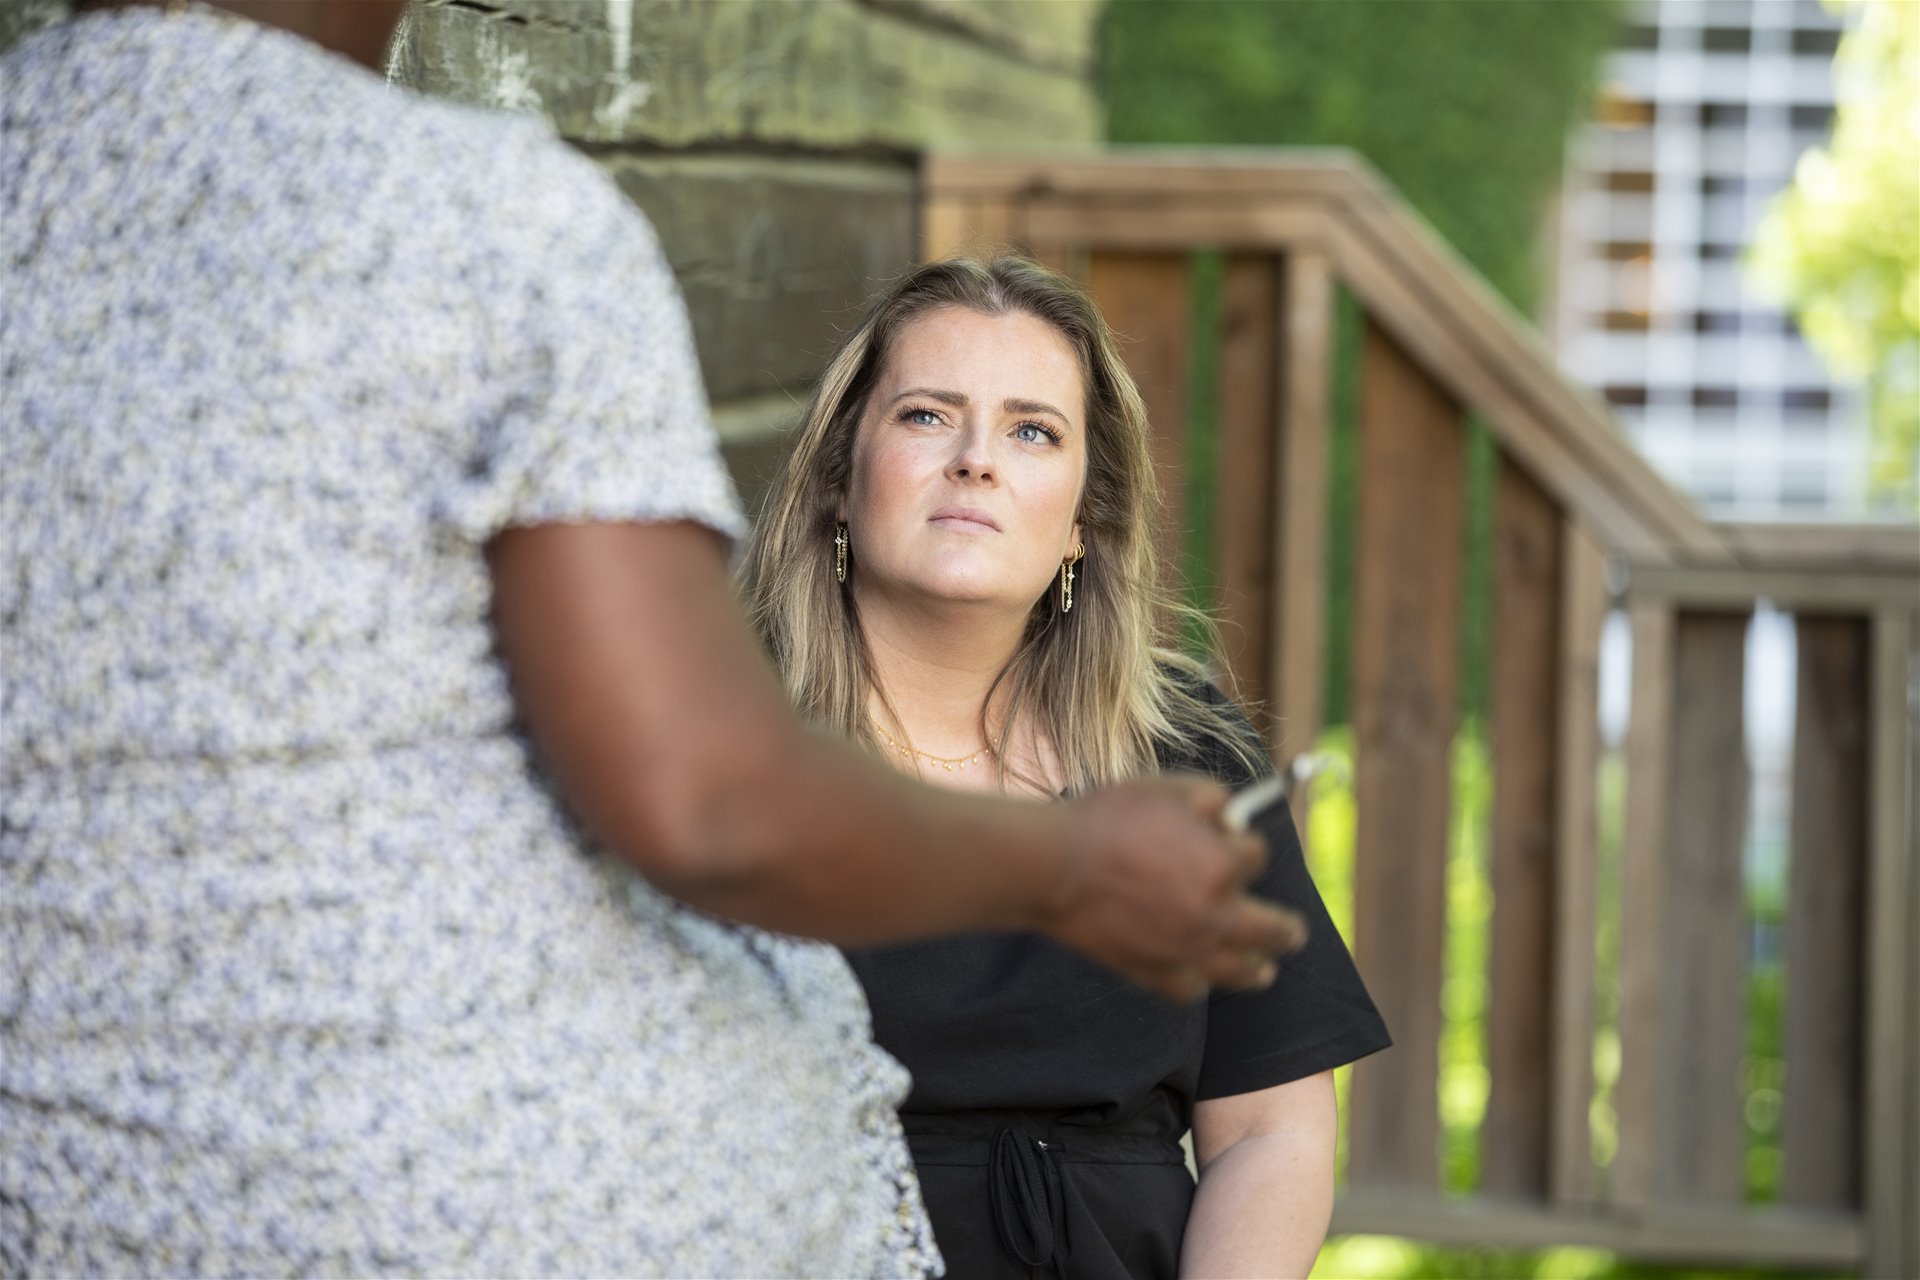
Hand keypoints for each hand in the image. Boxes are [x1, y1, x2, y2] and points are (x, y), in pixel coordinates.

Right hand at [1039, 776, 1308, 1001]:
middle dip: (1288, 928)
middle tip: (1293, 932)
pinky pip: (1189, 990)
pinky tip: (1199, 977)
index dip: (1246, 846)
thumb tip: (1231, 813)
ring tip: (1265, 970)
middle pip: (1274, 930)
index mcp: (1222, 865)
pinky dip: (1197, 984)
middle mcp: (1215, 915)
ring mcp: (1186, 951)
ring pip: (1240, 972)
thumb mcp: (1164, 787)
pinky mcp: (1153, 974)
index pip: (1257, 857)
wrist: (1054, 867)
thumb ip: (1209, 795)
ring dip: (1258, 969)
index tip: (1235, 844)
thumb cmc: (1106, 819)